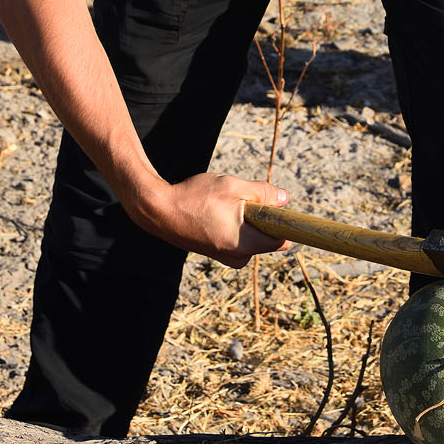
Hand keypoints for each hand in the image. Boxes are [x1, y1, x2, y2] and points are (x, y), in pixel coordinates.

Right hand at [129, 172, 291, 267]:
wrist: (158, 211)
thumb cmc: (195, 197)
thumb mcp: (232, 186)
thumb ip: (262, 193)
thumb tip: (284, 199)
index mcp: (244, 244)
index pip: (280, 241)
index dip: (285, 224)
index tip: (282, 209)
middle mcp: (237, 257)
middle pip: (266, 237)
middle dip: (262, 217)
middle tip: (242, 198)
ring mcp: (226, 257)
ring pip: (251, 236)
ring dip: (247, 219)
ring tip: (223, 204)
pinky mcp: (217, 253)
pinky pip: (238, 237)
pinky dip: (235, 223)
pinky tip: (215, 211)